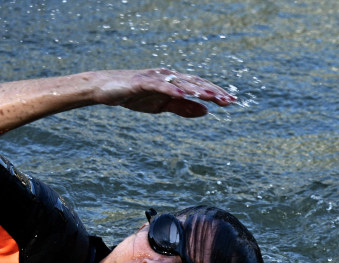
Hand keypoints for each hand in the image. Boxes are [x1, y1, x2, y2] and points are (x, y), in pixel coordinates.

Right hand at [92, 68, 236, 117]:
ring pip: (180, 83)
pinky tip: (183, 95)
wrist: (106, 89)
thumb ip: (183, 108)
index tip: (232, 102)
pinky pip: (159, 86)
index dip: (216, 93)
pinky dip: (171, 89)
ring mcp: (155, 78)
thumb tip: (206, 111)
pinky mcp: (141, 82)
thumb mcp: (162, 106)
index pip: (199, 86)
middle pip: (194, 83)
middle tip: (229, 101)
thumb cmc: (135, 96)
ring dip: (196, 90)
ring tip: (211, 97)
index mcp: (174, 82)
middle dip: (212, 92)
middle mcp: (168, 76)